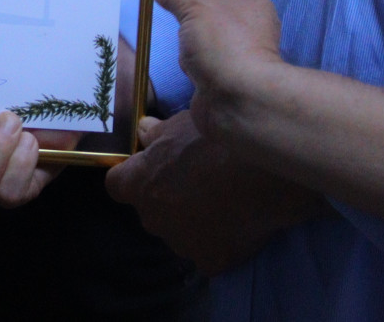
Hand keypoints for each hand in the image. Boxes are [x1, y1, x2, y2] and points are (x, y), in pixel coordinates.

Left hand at [104, 109, 324, 274]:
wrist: (266, 174)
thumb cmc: (219, 140)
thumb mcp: (183, 123)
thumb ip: (156, 133)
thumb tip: (144, 131)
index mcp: (139, 184)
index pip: (117, 185)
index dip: (133, 177)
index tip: (152, 169)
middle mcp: (153, 218)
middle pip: (151, 209)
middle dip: (168, 198)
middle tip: (200, 180)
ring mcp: (181, 243)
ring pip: (180, 232)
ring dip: (193, 221)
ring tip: (224, 201)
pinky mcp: (211, 261)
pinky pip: (209, 252)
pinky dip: (220, 241)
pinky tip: (239, 223)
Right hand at [151, 0, 284, 134]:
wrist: (240, 102)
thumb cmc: (222, 44)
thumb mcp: (194, 9)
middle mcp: (247, 23)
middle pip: (212, 7)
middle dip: (189, 10)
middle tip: (170, 14)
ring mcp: (237, 51)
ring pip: (206, 35)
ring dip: (190, 39)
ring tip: (178, 42)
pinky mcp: (227, 75)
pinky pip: (204, 60)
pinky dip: (192, 63)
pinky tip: (184, 66)